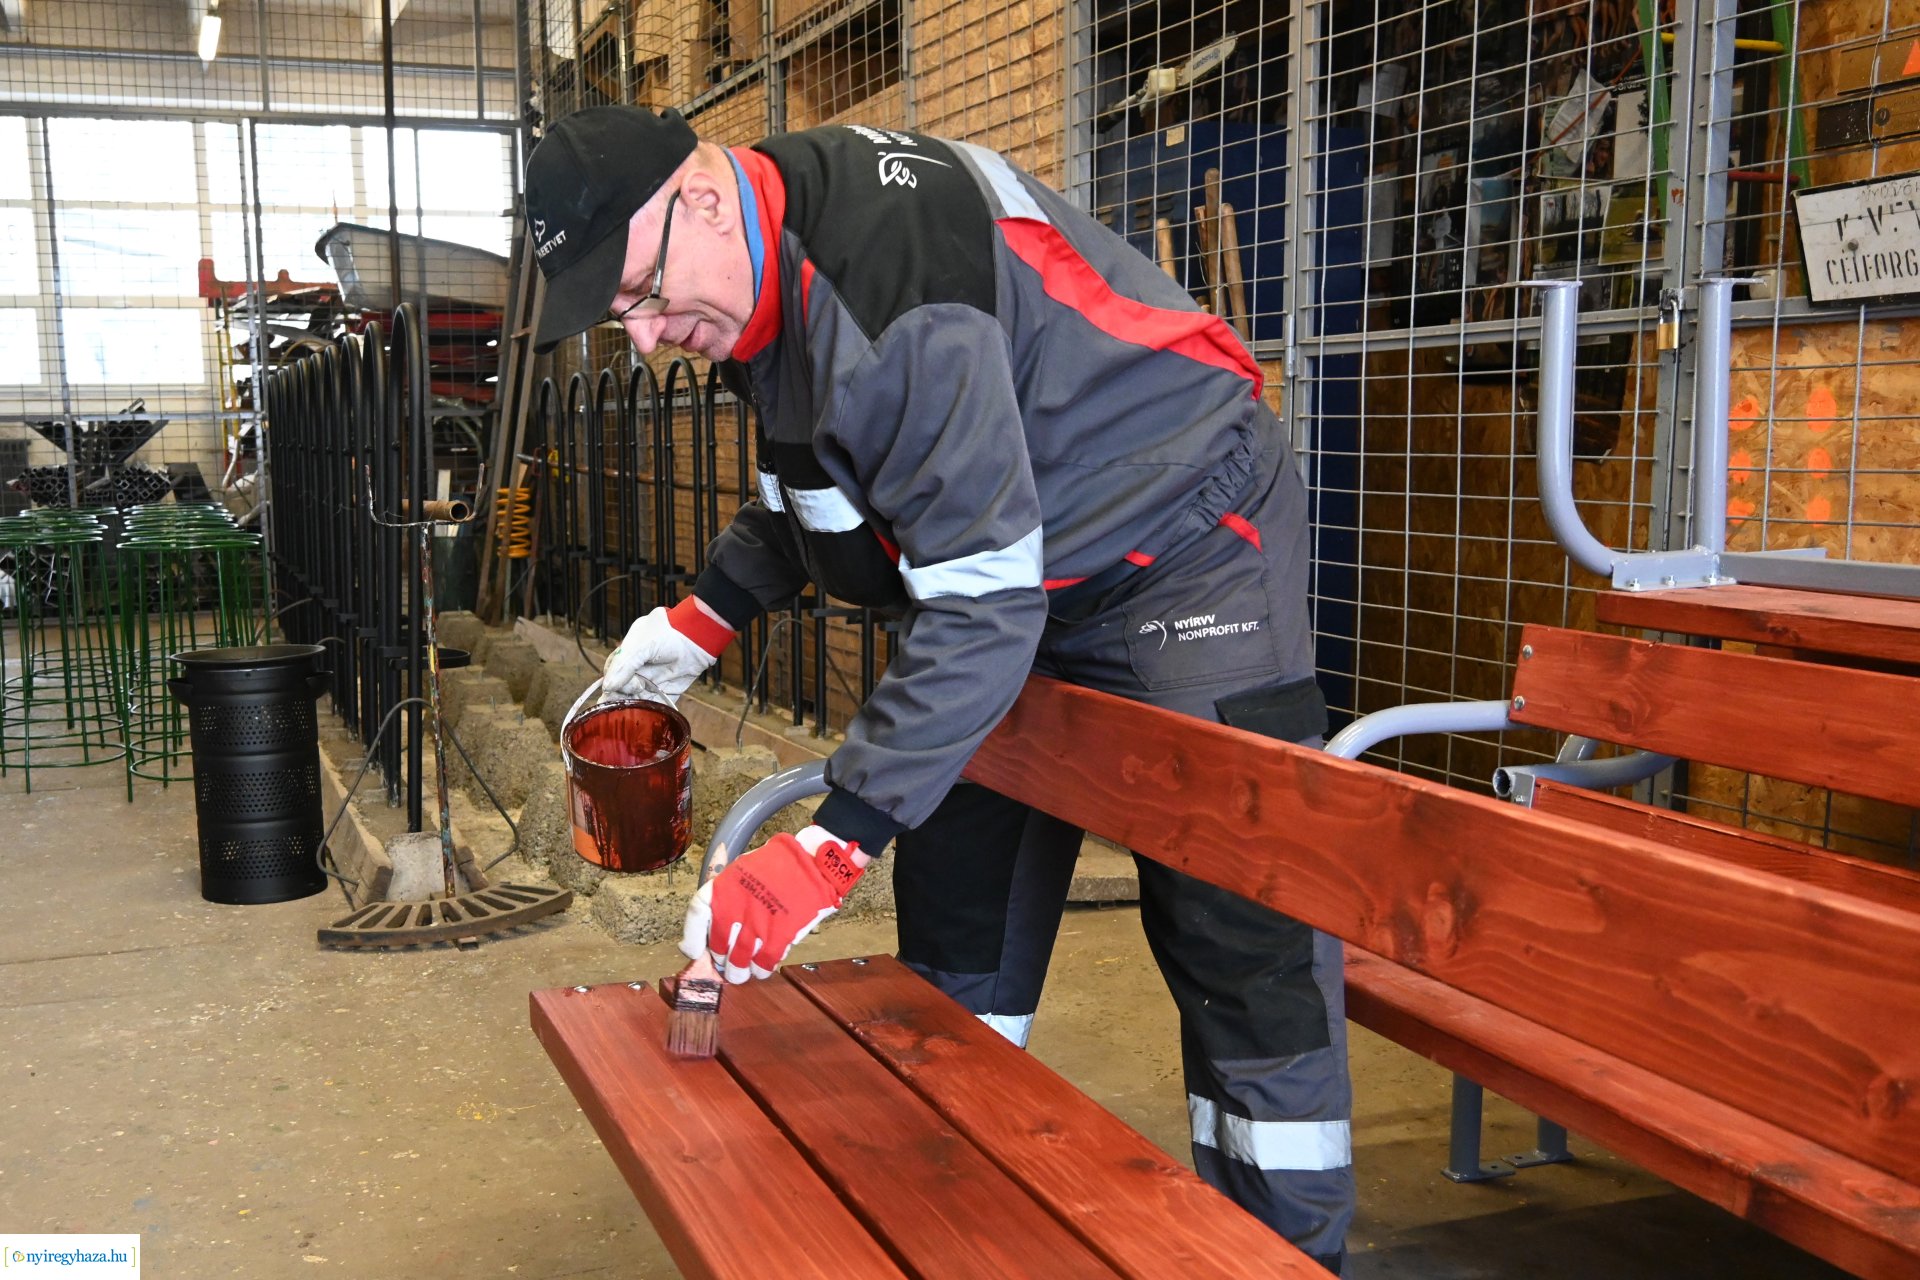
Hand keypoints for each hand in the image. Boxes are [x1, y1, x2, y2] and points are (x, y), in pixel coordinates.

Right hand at [602, 598, 730, 705]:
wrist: (697, 636)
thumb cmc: (666, 634)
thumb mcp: (640, 647)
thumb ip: (624, 666)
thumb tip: (608, 687)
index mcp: (628, 656)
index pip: (612, 674)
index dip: (612, 682)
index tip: (613, 688)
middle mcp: (639, 671)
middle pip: (622, 690)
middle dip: (621, 696)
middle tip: (623, 699)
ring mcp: (653, 682)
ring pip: (637, 700)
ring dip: (634, 706)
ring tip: (632, 708)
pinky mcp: (668, 692)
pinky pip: (656, 706)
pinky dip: (651, 712)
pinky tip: (645, 716)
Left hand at [681, 825, 869, 982]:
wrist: (813, 864)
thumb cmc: (779, 865)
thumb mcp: (742, 870)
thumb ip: (725, 895)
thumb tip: (710, 924)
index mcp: (723, 888)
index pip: (696, 916)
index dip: (692, 938)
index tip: (694, 950)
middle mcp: (736, 909)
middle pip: (717, 948)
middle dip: (721, 960)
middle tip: (725, 961)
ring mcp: (757, 925)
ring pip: (739, 963)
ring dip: (739, 971)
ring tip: (742, 971)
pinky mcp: (779, 937)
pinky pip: (763, 964)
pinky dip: (761, 970)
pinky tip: (761, 967)